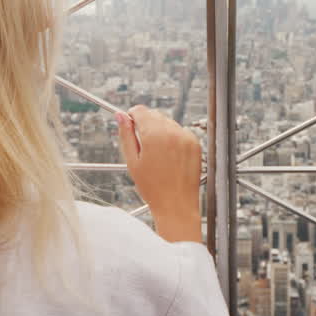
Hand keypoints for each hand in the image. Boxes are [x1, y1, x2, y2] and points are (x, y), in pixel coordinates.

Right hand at [115, 105, 202, 242]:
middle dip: (146, 125)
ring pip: (168, 123)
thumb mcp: (133, 161)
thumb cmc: (153, 188)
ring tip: (157, 155)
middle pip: (154, 115)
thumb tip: (120, 116)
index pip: (140, 110)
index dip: (132, 117)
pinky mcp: (195, 143)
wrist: (176, 205)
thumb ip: (126, 135)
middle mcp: (173, 132)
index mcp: (155, 135)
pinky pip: (180, 132)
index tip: (131, 126)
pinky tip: (169, 157)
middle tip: (143, 147)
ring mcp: (186, 137)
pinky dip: (173, 139)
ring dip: (160, 132)